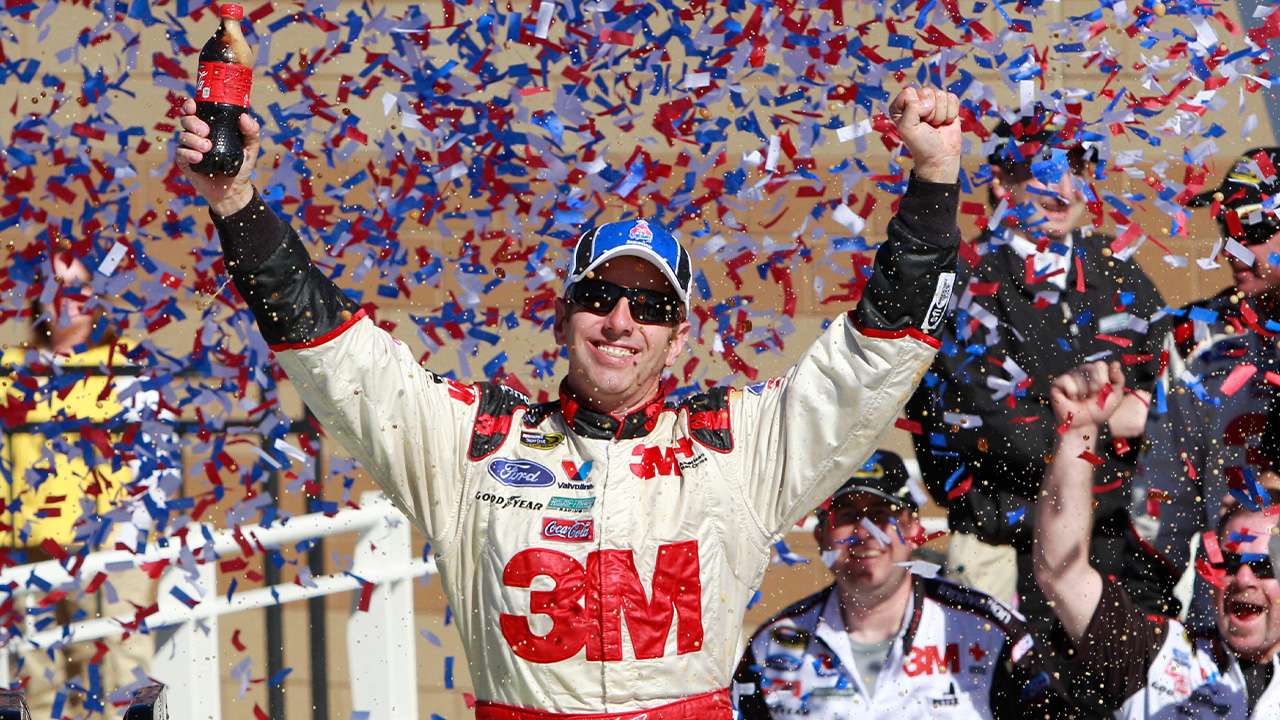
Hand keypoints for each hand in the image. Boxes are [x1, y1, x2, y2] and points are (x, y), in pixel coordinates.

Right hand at [176, 98, 259, 216]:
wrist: (234, 189)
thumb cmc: (241, 165)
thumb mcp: (251, 147)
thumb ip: (252, 131)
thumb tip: (244, 117)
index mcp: (211, 126)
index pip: (195, 110)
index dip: (190, 105)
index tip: (193, 106)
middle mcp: (197, 134)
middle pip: (186, 120)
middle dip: (193, 122)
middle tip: (206, 131)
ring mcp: (190, 147)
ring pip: (182, 135)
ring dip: (193, 139)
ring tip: (207, 148)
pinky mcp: (185, 162)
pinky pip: (180, 153)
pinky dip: (188, 153)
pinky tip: (198, 158)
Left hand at [889, 87, 960, 183]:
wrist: (940, 155)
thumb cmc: (921, 144)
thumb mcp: (907, 129)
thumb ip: (911, 110)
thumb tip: (929, 102)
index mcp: (900, 106)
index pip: (908, 92)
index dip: (915, 107)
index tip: (916, 122)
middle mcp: (916, 101)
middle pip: (926, 92)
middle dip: (929, 112)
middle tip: (927, 125)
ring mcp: (932, 101)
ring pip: (940, 95)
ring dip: (940, 114)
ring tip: (935, 125)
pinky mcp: (947, 104)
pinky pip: (952, 98)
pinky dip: (951, 113)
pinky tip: (945, 122)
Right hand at [1050, 360, 1125, 429]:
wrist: (1085, 424)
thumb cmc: (1099, 411)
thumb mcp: (1115, 395)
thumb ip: (1118, 379)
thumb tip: (1116, 363)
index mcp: (1094, 372)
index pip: (1100, 365)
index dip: (1104, 380)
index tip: (1102, 393)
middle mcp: (1081, 372)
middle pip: (1090, 367)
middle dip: (1094, 386)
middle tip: (1091, 397)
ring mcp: (1069, 376)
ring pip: (1079, 375)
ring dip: (1083, 393)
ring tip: (1080, 400)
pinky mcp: (1057, 383)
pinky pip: (1067, 381)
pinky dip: (1072, 394)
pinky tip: (1071, 399)